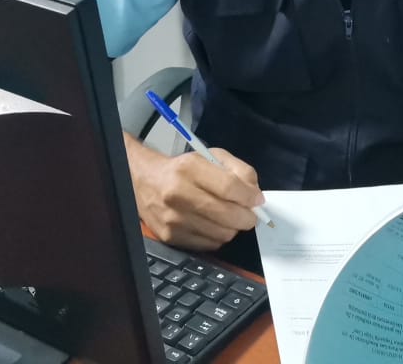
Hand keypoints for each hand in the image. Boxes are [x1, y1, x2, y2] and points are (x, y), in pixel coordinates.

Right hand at [129, 141, 265, 250]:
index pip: (229, 187)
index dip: (249, 197)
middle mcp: (178, 193)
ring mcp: (173, 218)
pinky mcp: (170, 236)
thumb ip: (240, 171)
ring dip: (233, 228)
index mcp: (189, 168)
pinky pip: (209, 244)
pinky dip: (218, 237)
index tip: (257, 201)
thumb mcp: (212, 157)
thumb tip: (256, 196)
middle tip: (249, 214)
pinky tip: (214, 225)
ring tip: (230, 218)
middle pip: (227, 214)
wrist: (145, 182)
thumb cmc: (184, 169)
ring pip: (221, 233)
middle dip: (247, 217)